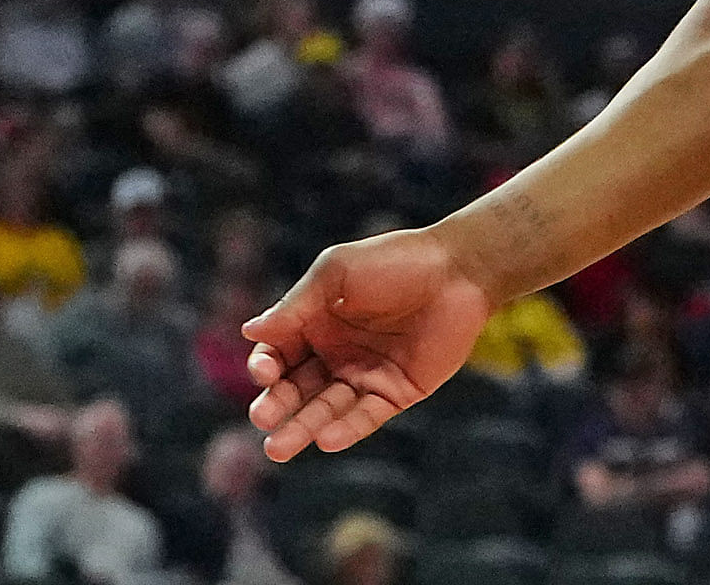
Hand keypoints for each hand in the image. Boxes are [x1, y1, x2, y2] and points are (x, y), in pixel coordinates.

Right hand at [243, 226, 489, 460]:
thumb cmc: (396, 261)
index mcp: (315, 324)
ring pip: (326, 410)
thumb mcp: (338, 273)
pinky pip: (366, 417)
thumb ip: (297, 304)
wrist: (460, 269)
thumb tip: (249, 331)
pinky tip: (327, 440)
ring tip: (279, 448)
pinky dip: (347, 429)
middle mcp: (335, 355)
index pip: (278, 354)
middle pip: (296, 389)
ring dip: (303, 428)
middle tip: (264, 418)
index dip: (266, 365)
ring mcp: (365, 376)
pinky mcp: (396, 392)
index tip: (266, 369)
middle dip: (277, 406)